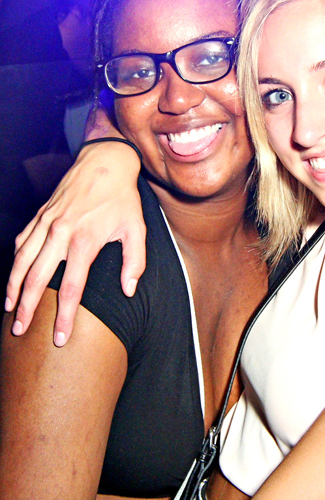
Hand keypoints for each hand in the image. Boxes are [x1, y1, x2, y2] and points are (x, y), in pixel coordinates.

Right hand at [5, 140, 143, 345]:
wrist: (104, 162)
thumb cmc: (123, 199)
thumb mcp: (137, 230)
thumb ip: (134, 263)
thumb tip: (128, 291)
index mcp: (84, 242)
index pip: (70, 289)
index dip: (63, 316)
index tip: (59, 337)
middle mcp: (59, 234)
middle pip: (35, 279)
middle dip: (26, 308)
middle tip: (19, 330)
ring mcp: (46, 223)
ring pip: (21, 261)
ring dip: (12, 288)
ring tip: (9, 310)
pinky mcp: (39, 215)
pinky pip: (21, 242)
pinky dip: (14, 261)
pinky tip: (12, 278)